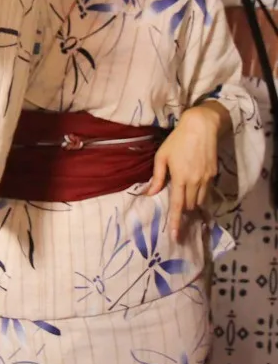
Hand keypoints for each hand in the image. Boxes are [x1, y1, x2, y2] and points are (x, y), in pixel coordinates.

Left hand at [146, 104, 220, 239]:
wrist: (201, 127)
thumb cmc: (177, 140)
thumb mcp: (162, 156)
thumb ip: (157, 177)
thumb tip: (150, 193)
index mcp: (180, 178)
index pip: (177, 205)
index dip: (176, 222)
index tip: (175, 236)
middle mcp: (195, 182)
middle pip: (189, 206)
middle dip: (182, 212)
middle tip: (176, 213)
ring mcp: (207, 179)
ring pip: (200, 201)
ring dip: (191, 204)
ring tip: (184, 203)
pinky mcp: (214, 175)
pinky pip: (207, 193)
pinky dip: (200, 196)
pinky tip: (194, 193)